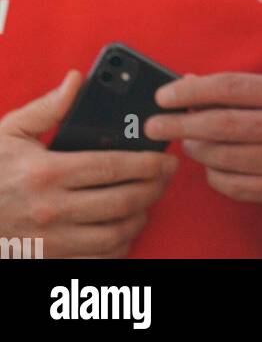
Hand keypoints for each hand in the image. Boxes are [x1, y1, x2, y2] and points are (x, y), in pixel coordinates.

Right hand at [0, 71, 178, 257]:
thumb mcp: (12, 131)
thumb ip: (48, 106)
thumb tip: (77, 80)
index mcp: (48, 172)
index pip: (113, 167)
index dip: (148, 163)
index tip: (166, 158)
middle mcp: (53, 209)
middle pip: (122, 201)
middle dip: (153, 188)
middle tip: (166, 177)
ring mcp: (52, 241)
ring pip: (114, 234)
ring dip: (140, 218)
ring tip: (148, 201)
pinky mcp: (49, 261)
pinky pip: (97, 261)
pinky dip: (119, 248)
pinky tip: (124, 231)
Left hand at [144, 72, 261, 208]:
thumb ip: (236, 88)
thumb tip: (186, 83)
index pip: (228, 88)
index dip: (190, 92)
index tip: (163, 97)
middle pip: (220, 125)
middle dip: (179, 124)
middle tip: (156, 125)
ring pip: (221, 157)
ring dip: (195, 149)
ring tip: (187, 142)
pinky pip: (231, 185)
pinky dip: (213, 174)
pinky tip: (212, 164)